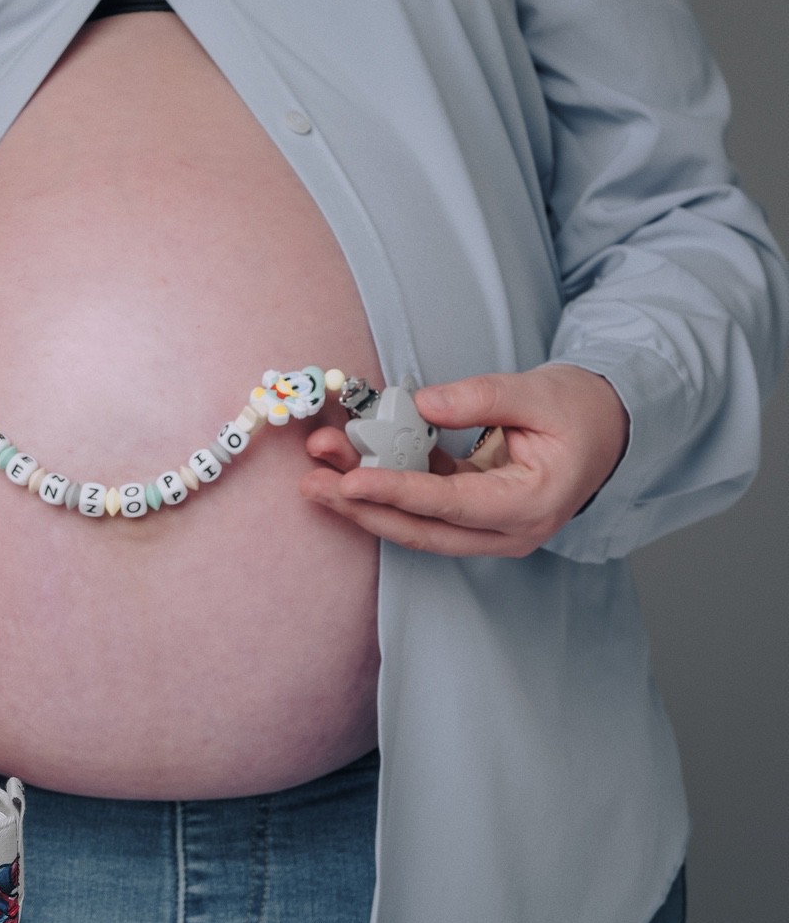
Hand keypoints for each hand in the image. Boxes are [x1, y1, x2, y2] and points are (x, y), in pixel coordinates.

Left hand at [300, 364, 628, 556]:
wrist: (609, 426)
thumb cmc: (581, 410)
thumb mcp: (540, 392)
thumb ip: (482, 397)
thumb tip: (421, 403)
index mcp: (531, 504)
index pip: (451, 504)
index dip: (397, 492)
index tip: (350, 480)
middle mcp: (506, 530)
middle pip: (421, 528)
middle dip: (362, 507)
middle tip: (312, 483)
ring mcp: (487, 529)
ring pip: (414, 523)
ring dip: (363, 500)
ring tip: (317, 472)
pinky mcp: (469, 514)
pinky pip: (419, 507)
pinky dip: (383, 487)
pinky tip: (346, 465)